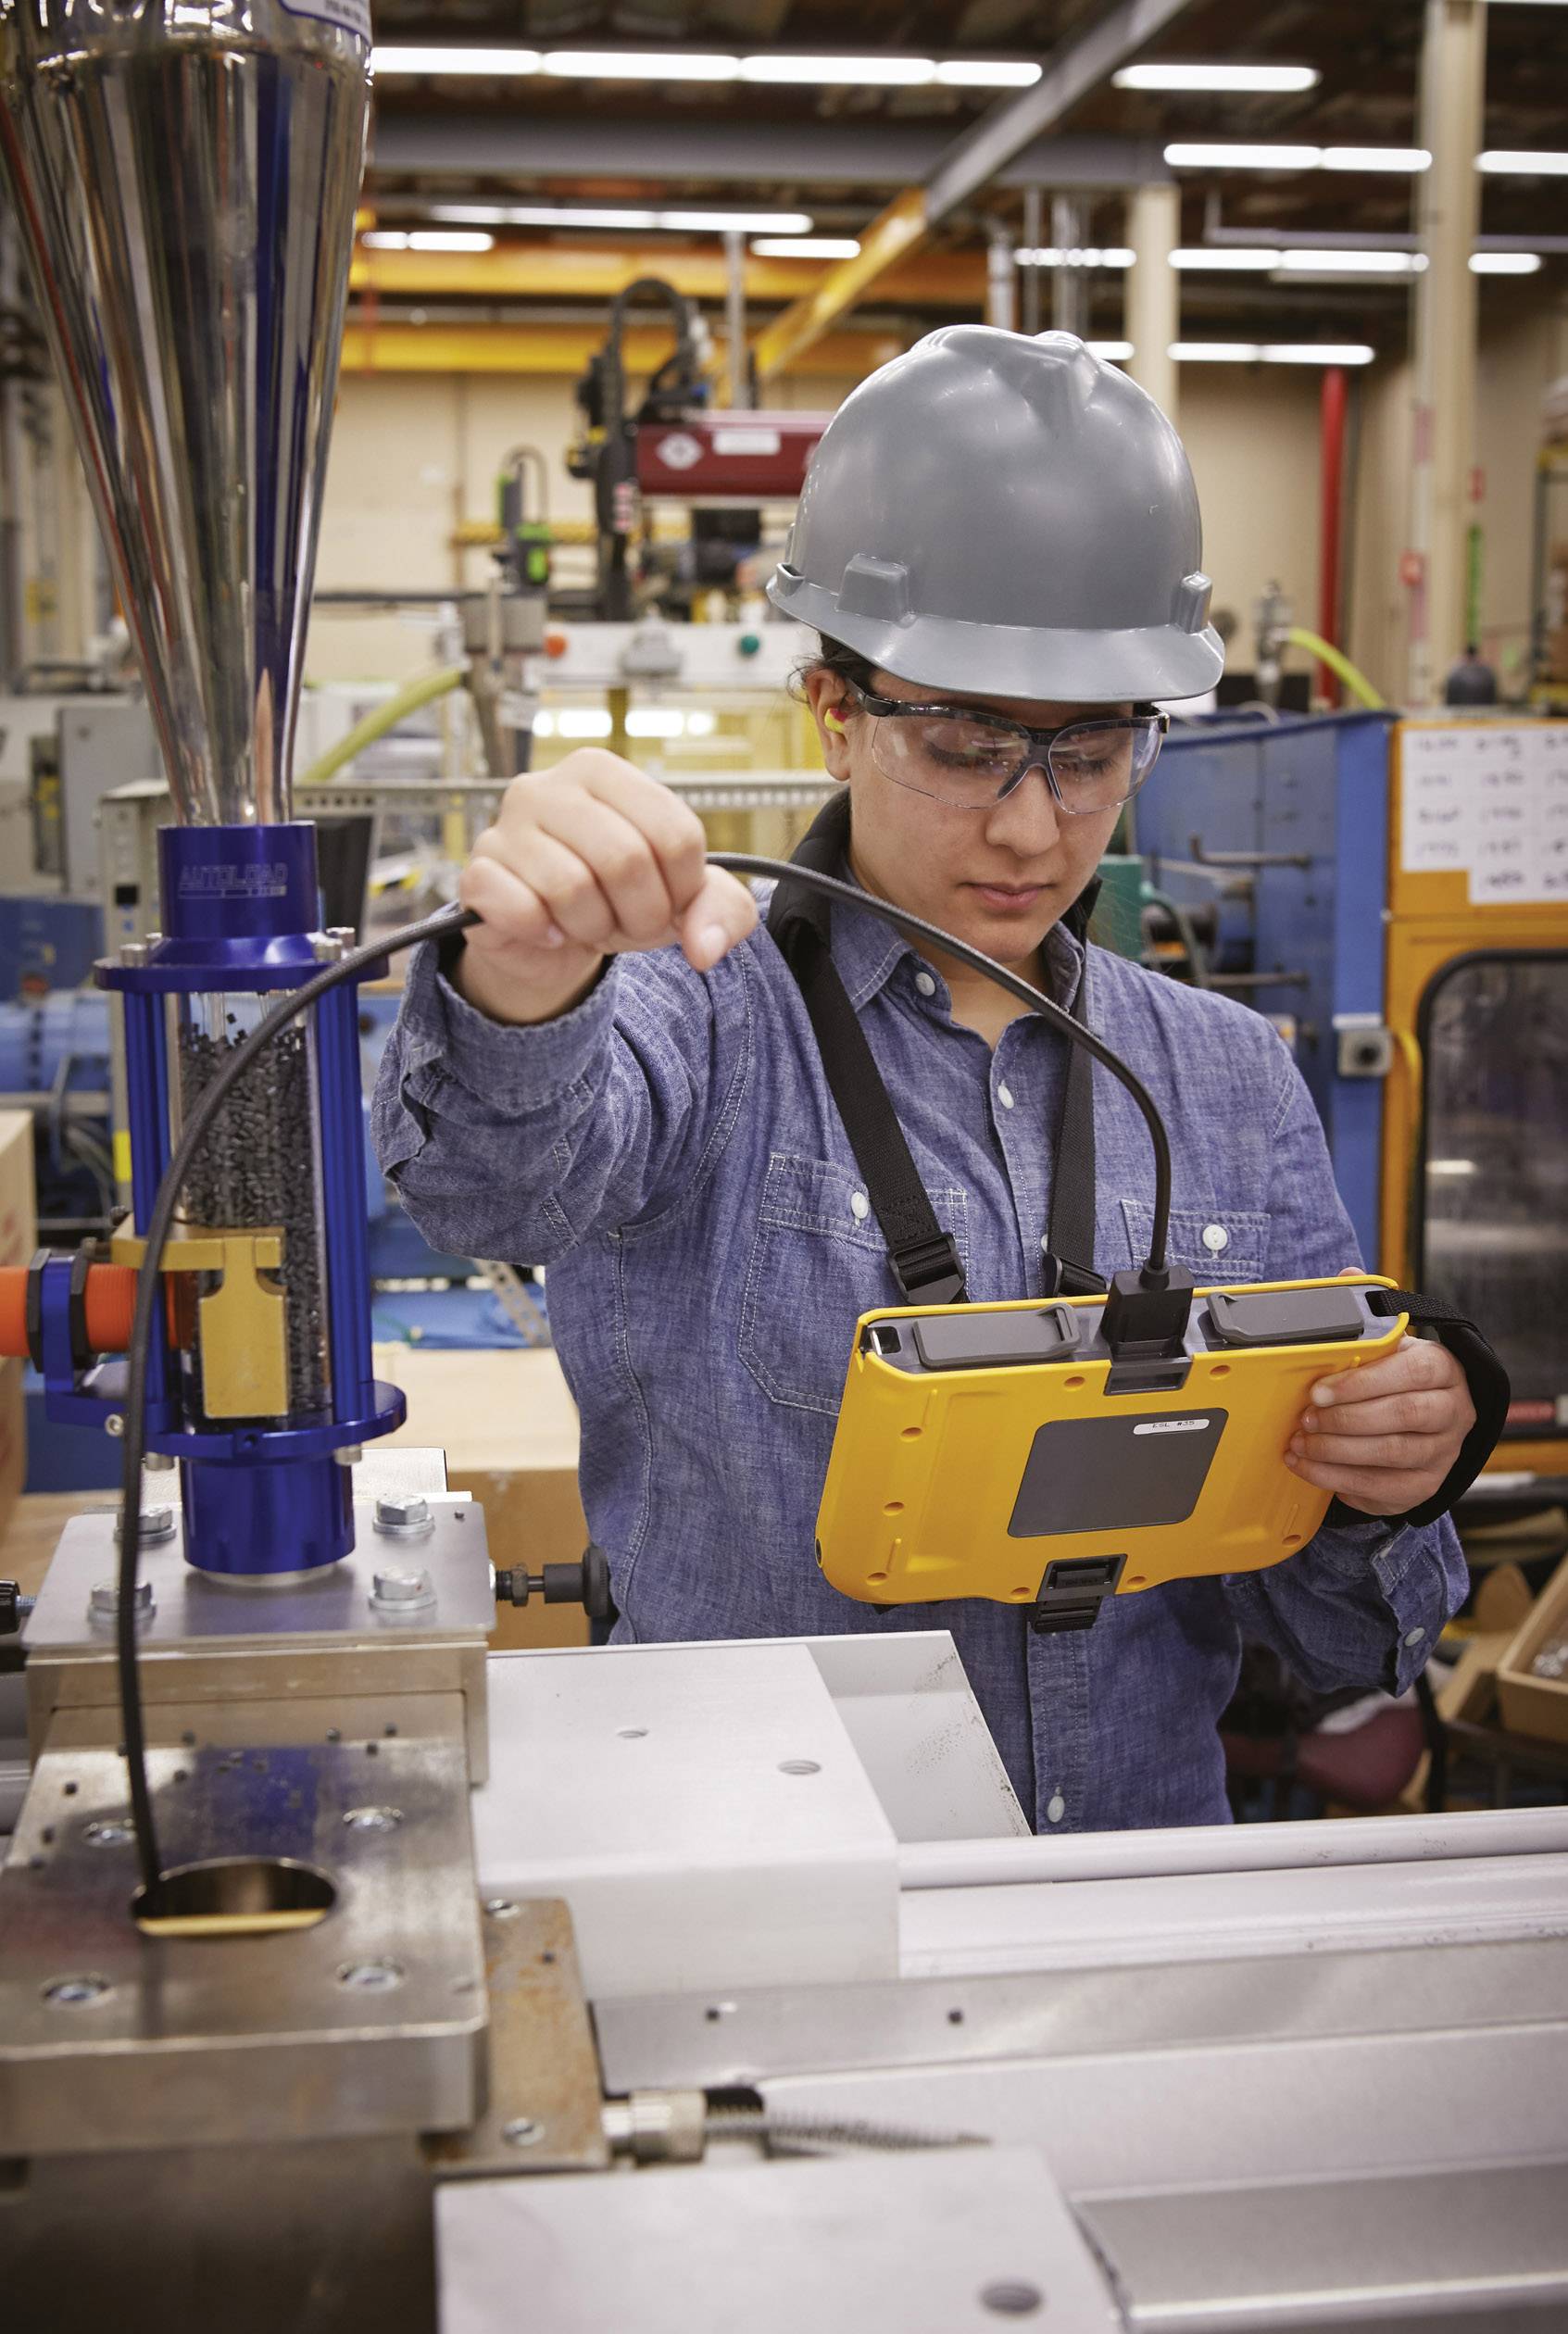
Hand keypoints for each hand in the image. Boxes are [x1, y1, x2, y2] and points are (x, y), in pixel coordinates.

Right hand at [456, 750, 757, 1025]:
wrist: (550, 939)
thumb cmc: (617, 900)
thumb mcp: (682, 901)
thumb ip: (721, 911)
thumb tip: (707, 948)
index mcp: (602, 772)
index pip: (676, 833)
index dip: (683, 888)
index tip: (668, 900)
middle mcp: (547, 787)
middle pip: (626, 859)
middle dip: (642, 915)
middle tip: (629, 924)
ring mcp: (505, 827)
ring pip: (572, 888)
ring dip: (594, 927)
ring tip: (587, 923)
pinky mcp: (478, 874)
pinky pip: (522, 909)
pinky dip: (547, 934)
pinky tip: (549, 930)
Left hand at [1284, 1301, 1474, 1518]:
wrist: (1424, 1426)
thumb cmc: (1396, 1378)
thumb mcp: (1387, 1344)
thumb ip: (1366, 1314)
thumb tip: (1348, 1275)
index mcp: (1442, 1367)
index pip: (1411, 1372)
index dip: (1362, 1383)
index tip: (1318, 1390)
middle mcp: (1453, 1411)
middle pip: (1403, 1416)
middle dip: (1345, 1419)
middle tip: (1305, 1419)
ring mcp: (1443, 1452)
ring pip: (1391, 1455)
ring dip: (1336, 1452)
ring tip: (1300, 1444)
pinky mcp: (1425, 1485)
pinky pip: (1383, 1488)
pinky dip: (1339, 1479)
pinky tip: (1311, 1467)